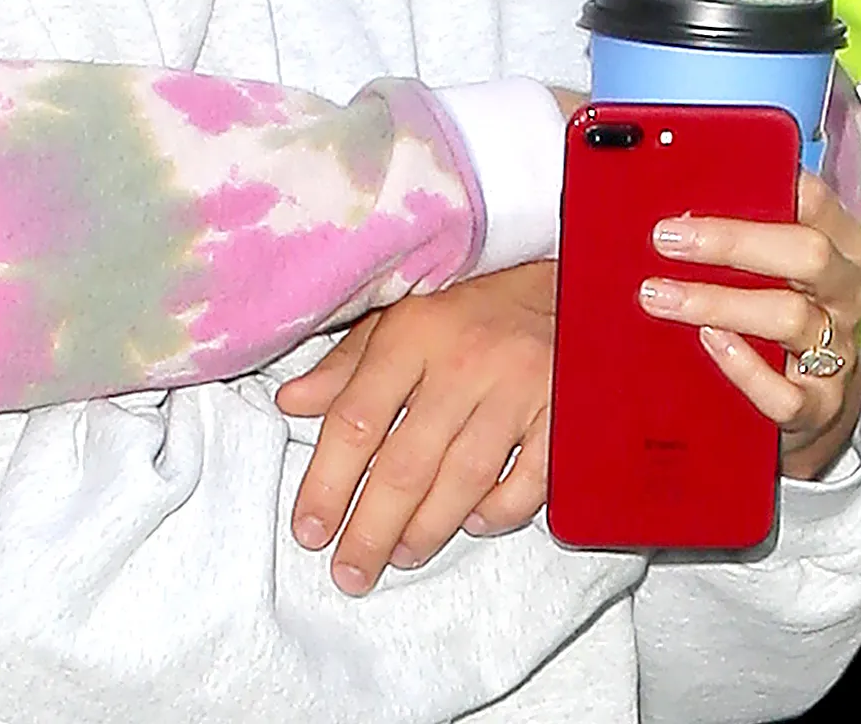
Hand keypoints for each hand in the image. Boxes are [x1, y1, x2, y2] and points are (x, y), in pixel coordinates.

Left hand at [275, 260, 555, 595]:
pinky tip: (471, 524)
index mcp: (412, 334)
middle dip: (372, 527)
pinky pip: (530, 481)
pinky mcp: (566, 414)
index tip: (310, 529)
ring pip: (463, 479)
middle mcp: (463, 362)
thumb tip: (291, 403)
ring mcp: (519, 389)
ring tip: (398, 556)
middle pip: (407, 462)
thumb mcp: (400, 320)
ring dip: (427, 529)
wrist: (569, 290)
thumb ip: (345, 366)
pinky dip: (499, 511)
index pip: (357, 417)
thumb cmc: (470, 313)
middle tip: (349, 570)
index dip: (328, 480)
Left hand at [637, 170, 860, 479]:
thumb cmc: (778, 302)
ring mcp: (839, 349)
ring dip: (716, 303)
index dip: (759, 186)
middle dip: (732, 242)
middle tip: (665, 239)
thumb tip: (662, 194)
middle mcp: (844, 292)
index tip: (697, 185)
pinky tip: (708, 343)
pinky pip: (787, 392)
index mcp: (836, 242)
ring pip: (790, 317)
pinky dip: (744, 367)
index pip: (812, 199)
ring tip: (658, 295)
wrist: (810, 395)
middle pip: (806, 253)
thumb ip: (734, 224)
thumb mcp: (769, 258)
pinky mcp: (821, 404)